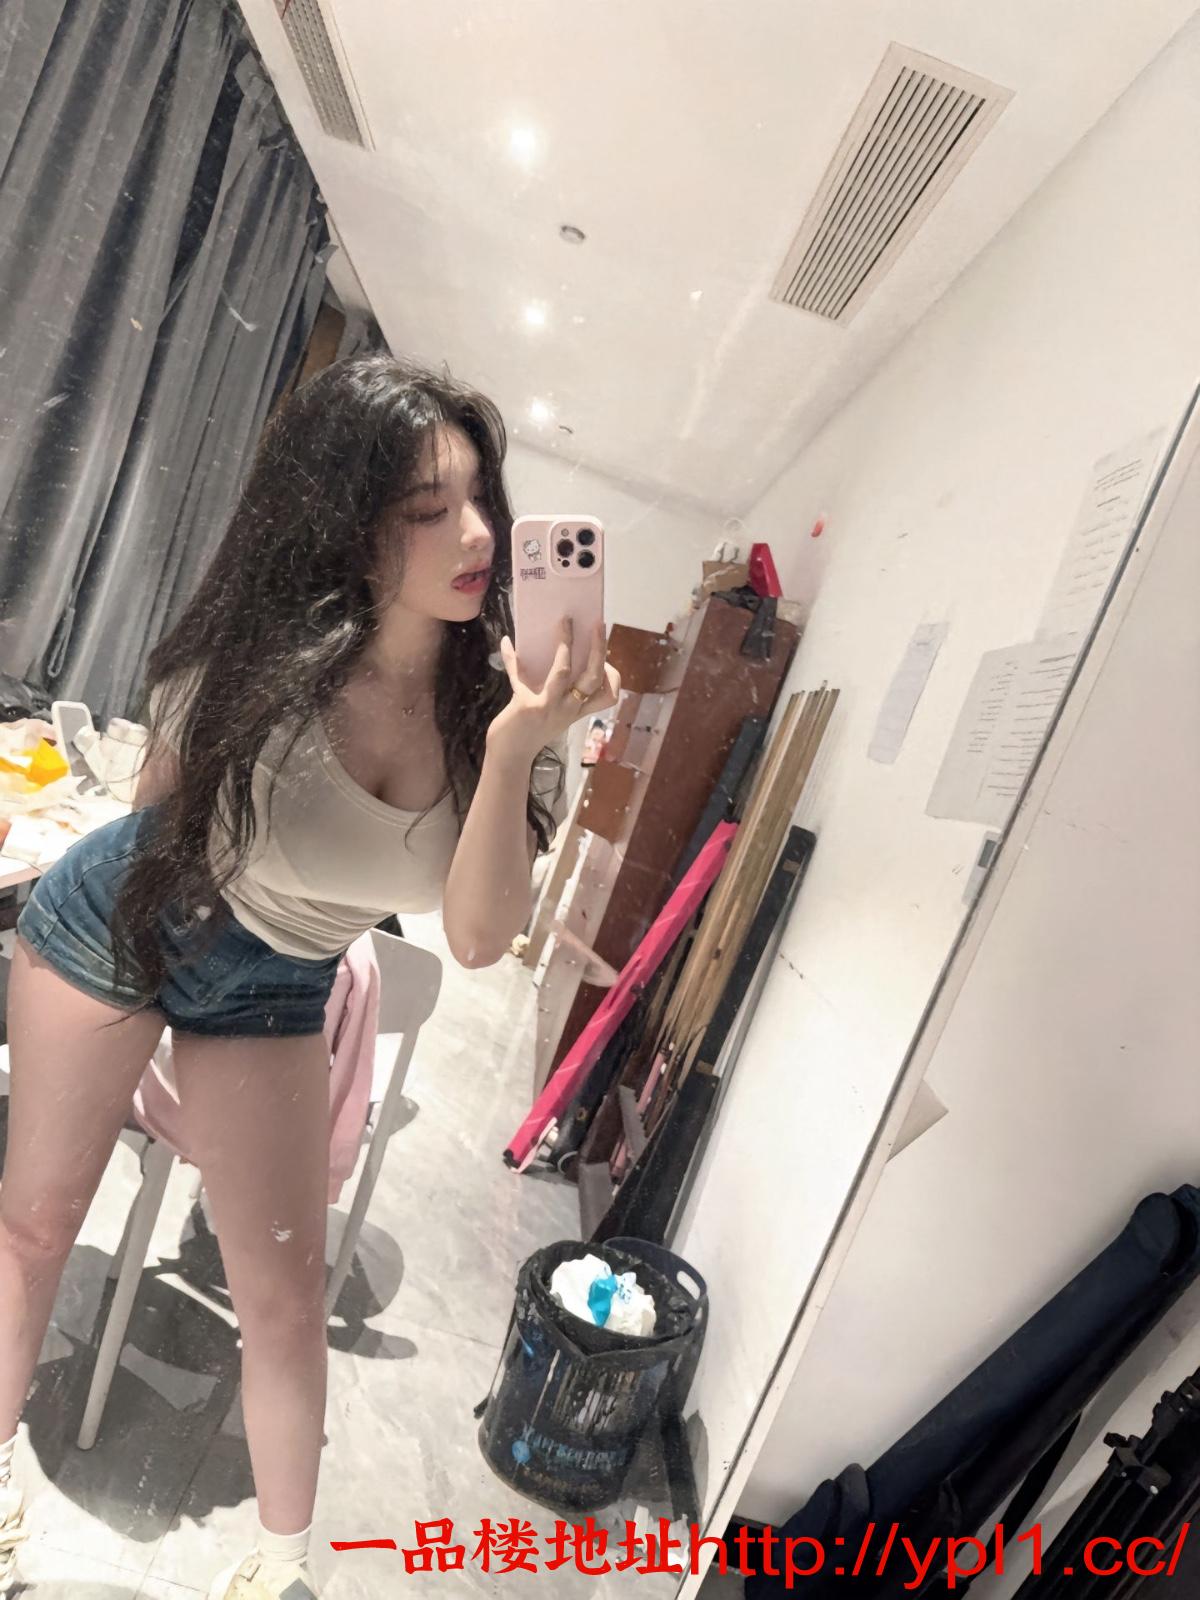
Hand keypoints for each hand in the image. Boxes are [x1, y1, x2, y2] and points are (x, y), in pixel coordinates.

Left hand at [489, 619, 620, 765]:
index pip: (608, 696)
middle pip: (593, 677)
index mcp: (577, 710)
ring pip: (565, 671)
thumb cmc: (530, 731)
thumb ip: (551, 687)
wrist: (509, 755)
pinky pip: (520, 675)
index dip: (612, 677)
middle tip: (598, 625)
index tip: (607, 660)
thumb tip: (548, 653)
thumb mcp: (550, 711)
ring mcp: (549, 707)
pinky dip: (511, 657)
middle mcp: (569, 709)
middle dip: (599, 649)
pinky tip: (506, 643)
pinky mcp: (528, 706)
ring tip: (565, 623)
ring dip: (565, 643)